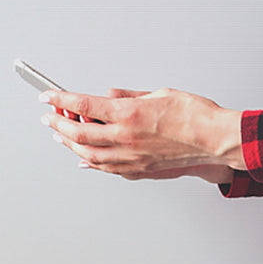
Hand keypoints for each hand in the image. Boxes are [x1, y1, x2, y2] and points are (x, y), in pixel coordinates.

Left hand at [40, 87, 241, 183]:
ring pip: (90, 156)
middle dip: (59, 125)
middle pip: (79, 135)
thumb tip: (107, 97)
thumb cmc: (193, 115)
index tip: (47, 96)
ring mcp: (132, 158)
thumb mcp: (156, 93)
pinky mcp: (142, 169)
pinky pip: (108, 169)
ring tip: (62, 137)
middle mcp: (126, 138)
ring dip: (71, 146)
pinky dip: (91, 164)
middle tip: (50, 118)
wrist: (214, 139)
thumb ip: (127, 97)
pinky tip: (84, 161)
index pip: (82, 106)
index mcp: (127, 114)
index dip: (60, 100)